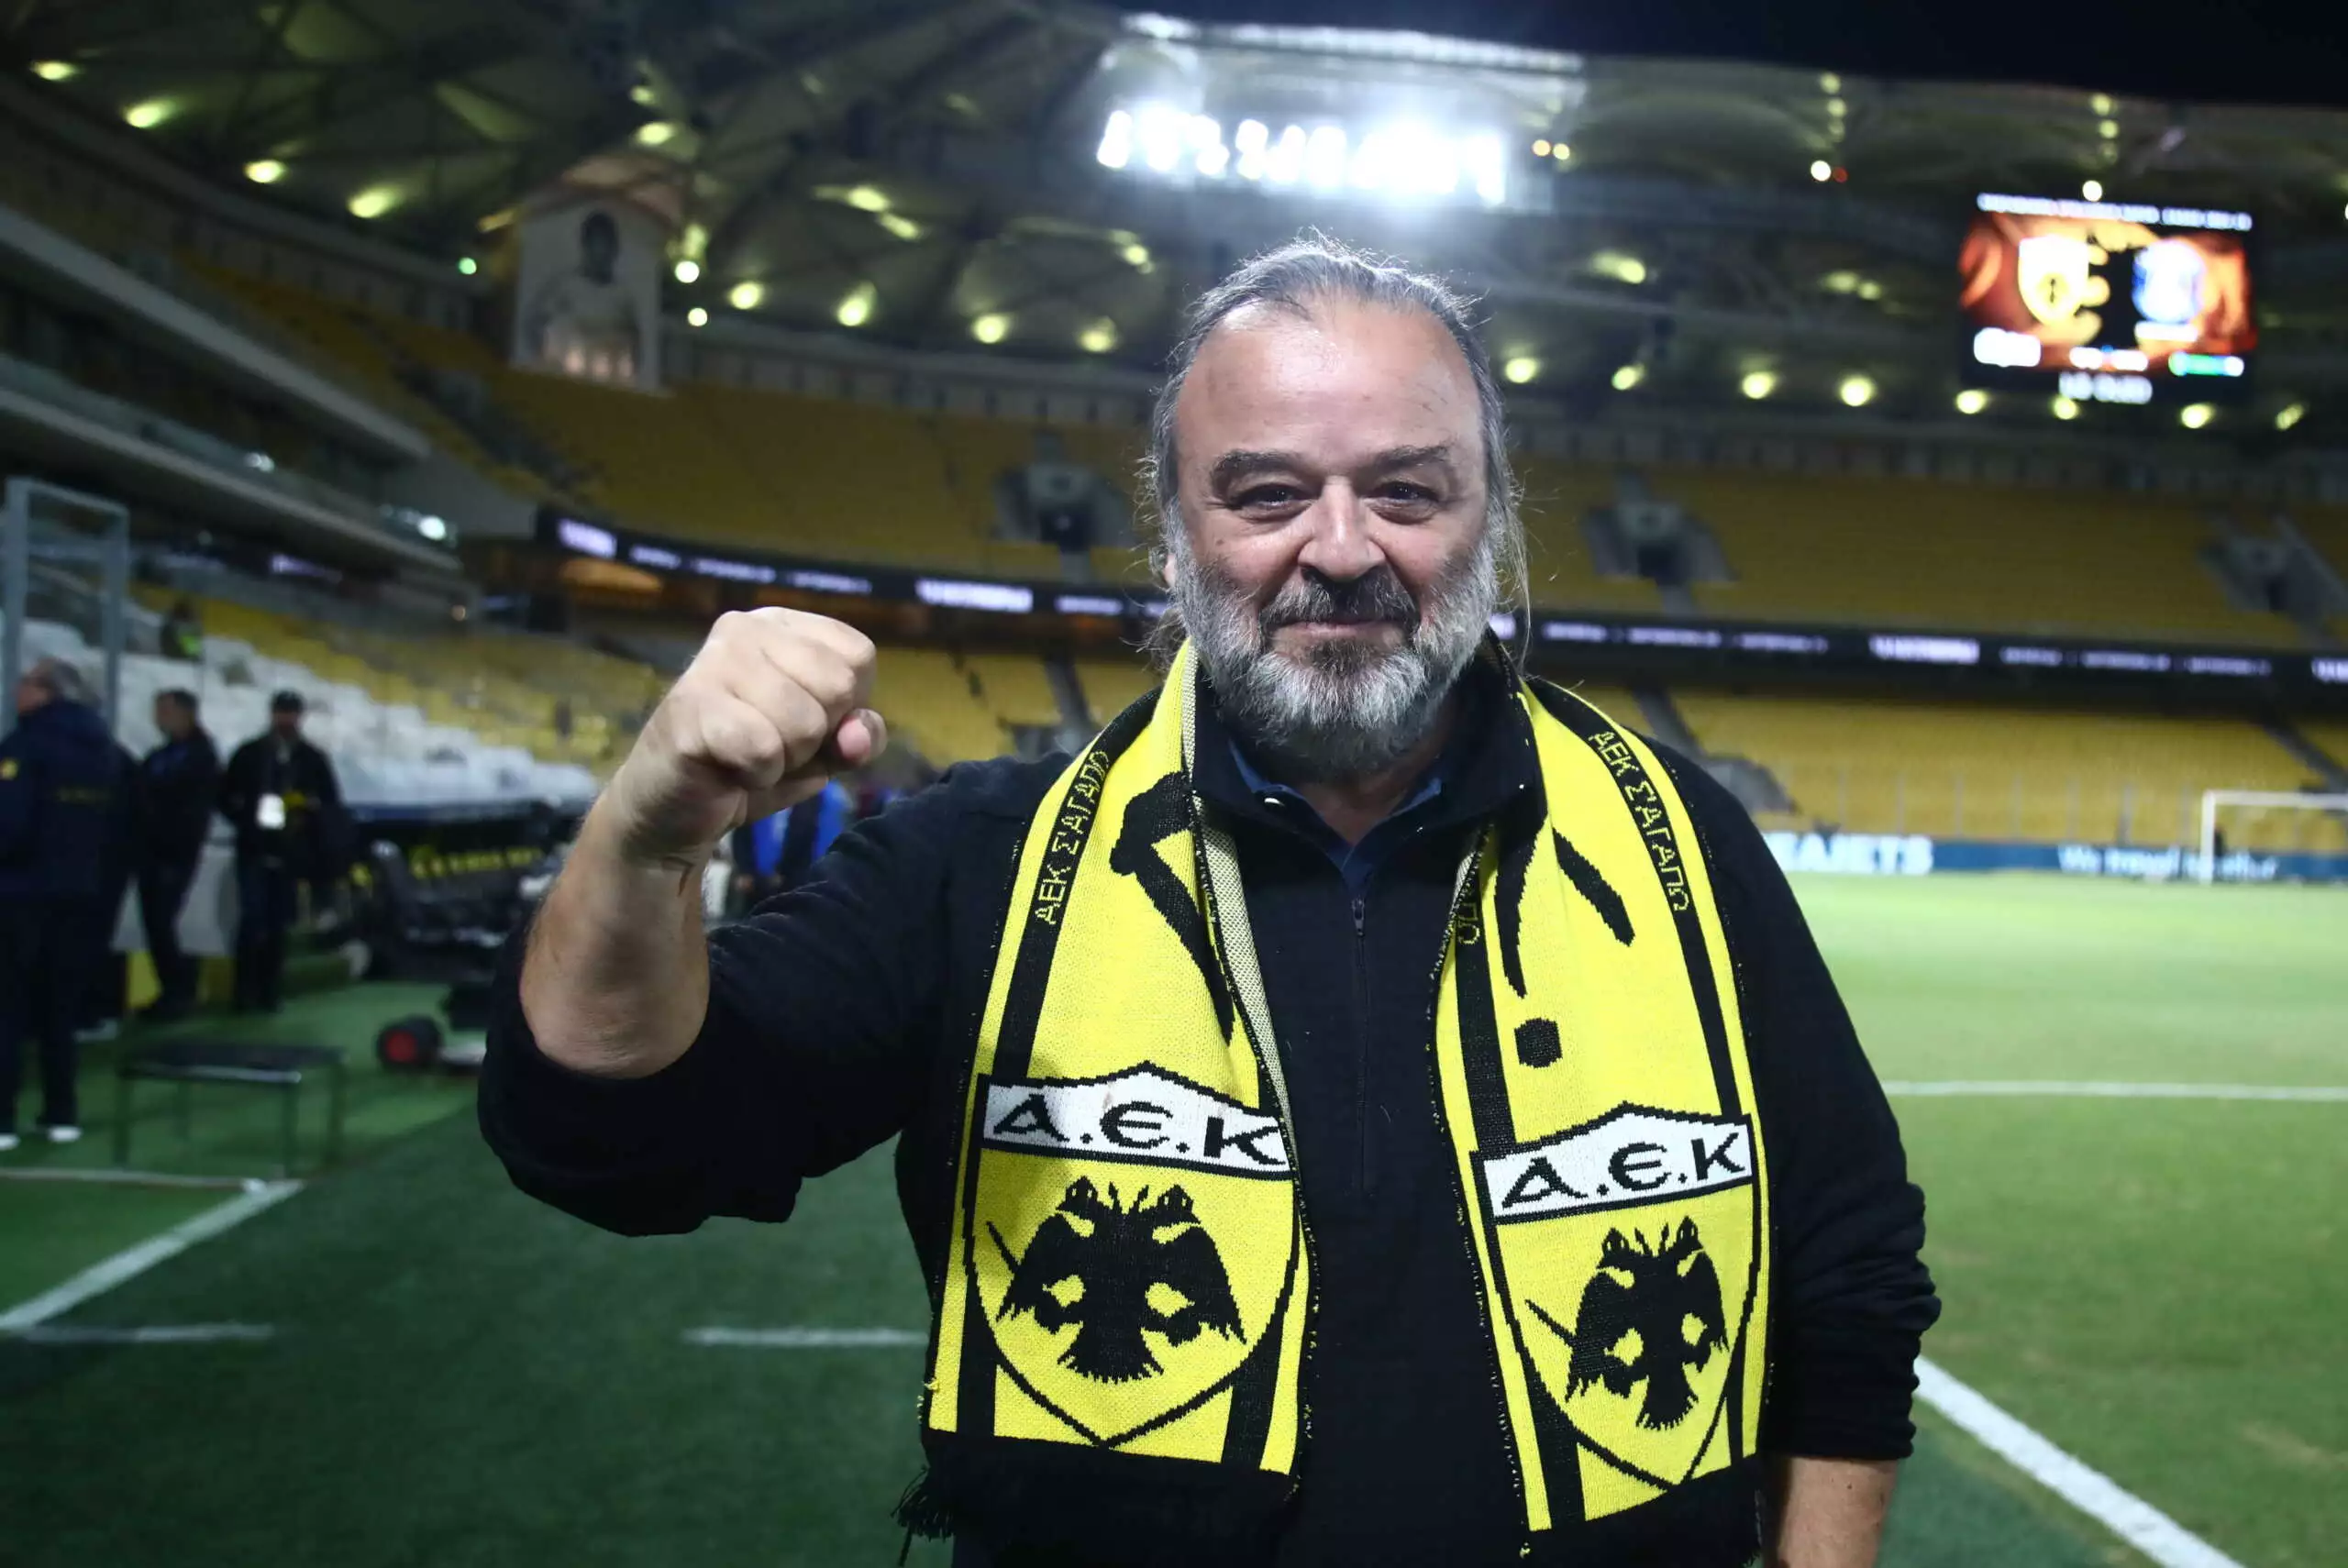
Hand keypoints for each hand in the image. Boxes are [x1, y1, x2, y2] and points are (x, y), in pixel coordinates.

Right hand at [602, 609, 884, 868]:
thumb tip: (858, 735)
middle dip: (816, 736)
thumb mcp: (823, 751)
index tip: (805, 720)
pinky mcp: (691, 706)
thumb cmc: (751, 765)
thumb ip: (858, 738)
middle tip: (771, 743)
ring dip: (786, 759)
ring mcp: (713, 661)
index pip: (858, 656)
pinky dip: (758, 775)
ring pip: (804, 721)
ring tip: (748, 756)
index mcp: (782, 625)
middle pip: (837, 685)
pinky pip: (764, 748)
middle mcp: (746, 628)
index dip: (848, 706)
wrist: (672, 807)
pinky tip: (729, 769)